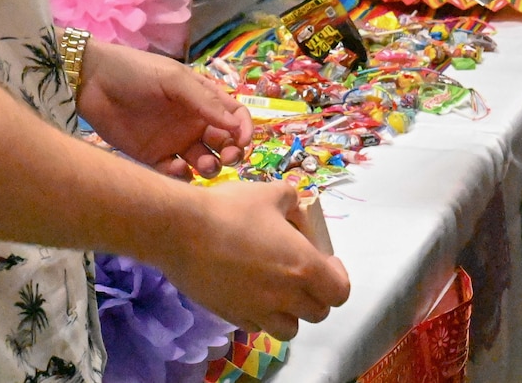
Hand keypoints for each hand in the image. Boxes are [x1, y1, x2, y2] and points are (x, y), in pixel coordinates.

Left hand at [78, 40, 250, 178]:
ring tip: (202, 165)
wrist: (92, 82)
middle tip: (228, 158)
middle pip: (225, 143)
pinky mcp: (154, 158)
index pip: (235, 116)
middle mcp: (193, 122)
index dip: (244, 129)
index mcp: (202, 99)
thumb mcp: (173, 79)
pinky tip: (175, 168)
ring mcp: (174, 141)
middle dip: (233, 152)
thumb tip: (236, 126)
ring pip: (205, 162)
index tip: (242, 141)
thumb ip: (204, 101)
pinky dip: (182, 176)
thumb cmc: (136, 72)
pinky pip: (177, 174)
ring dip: (211, 167)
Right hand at [156, 181, 349, 337]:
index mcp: (304, 267)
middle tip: (300, 272)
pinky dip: (260, 314)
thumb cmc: (230, 209)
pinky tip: (249, 291)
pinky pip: (257, 326)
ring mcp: (259, 311)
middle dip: (315, 293)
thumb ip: (292, 201)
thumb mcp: (270, 193)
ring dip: (289, 312)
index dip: (337, 277)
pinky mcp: (233, 317)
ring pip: (289, 329)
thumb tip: (296, 210)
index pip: (340, 292)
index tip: (326, 261)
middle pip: (318, 312)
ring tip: (277, 289)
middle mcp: (286, 296)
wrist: (182, 230)